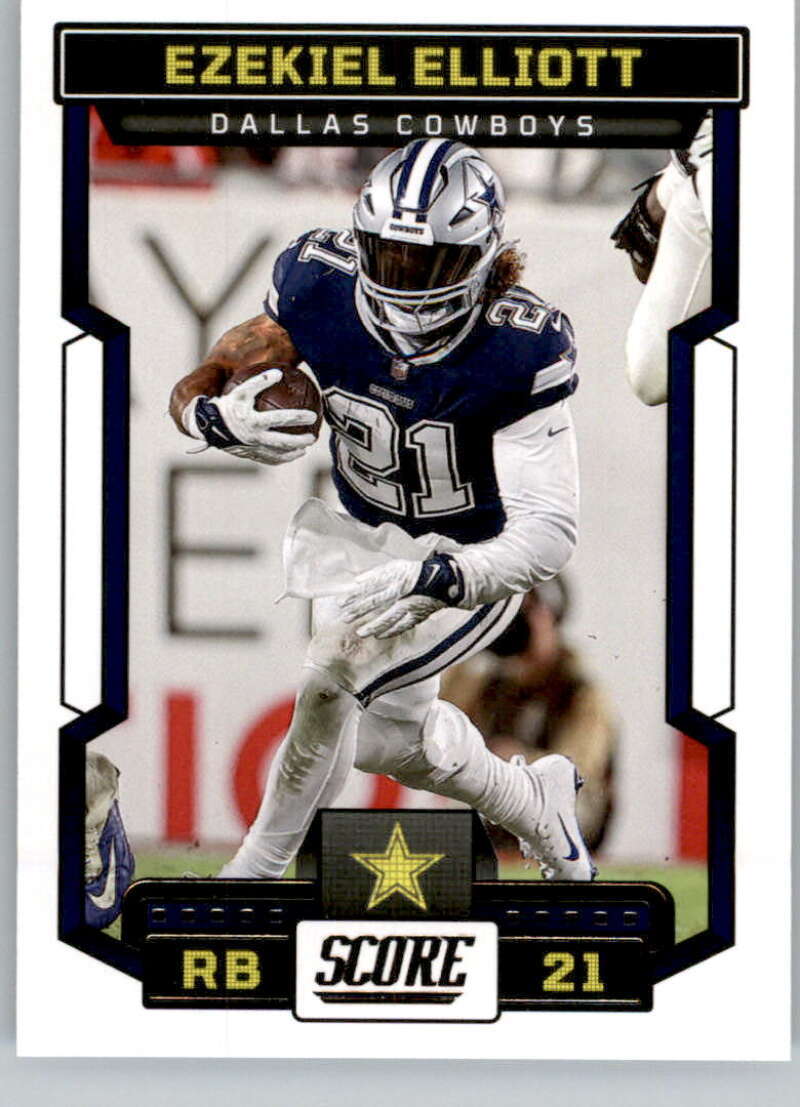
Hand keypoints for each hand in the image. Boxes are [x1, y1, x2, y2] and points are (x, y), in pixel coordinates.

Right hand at [184, 369, 317, 463]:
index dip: (298, 417)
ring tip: (303, 450)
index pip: (281, 419)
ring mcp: (252, 449)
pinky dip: (279, 459)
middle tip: (313, 437)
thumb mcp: (241, 391)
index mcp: (254, 421)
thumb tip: (279, 372)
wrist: (208, 426)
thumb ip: (259, 382)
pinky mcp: (249, 455)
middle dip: (300, 441)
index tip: (313, 415)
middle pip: (283, 442)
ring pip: (277, 454)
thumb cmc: (227, 405)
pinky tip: (287, 456)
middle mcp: (254, 437)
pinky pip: (267, 460)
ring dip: (292, 453)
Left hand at [339, 554, 464, 638]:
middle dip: (359, 611)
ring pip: (389, 618)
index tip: (341, 603)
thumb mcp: (395, 567)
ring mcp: (410, 605)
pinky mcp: (418, 615)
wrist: (444, 580)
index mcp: (394, 578)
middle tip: (345, 619)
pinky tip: (379, 635)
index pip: (370, 588)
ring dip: (373, 626)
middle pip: (376, 603)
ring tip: (360, 632)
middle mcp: (401, 592)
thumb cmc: (415, 572)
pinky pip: (403, 626)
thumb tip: (357, 581)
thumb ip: (376, 574)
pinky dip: (391, 631)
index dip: (355, 596)